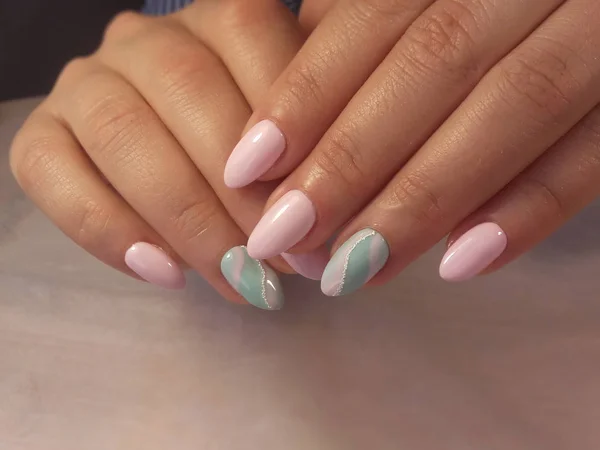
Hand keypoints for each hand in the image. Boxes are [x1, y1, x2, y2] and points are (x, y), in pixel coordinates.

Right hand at [10, 1, 328, 309]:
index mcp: (219, 21)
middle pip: (186, 85)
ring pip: (121, 131)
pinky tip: (163, 274)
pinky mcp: (40, 130)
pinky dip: (108, 230)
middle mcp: (146, 39)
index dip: (284, 129)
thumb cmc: (248, 161)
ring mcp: (86, 79)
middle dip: (237, 189)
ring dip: (184, 218)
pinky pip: (51, 171)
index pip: (250, 41)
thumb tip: (314, 246)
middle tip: (273, 260)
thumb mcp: (288, 150)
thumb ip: (303, 168)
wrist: (176, 164)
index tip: (309, 218)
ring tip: (231, 279)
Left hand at [226, 0, 599, 295]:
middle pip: (435, 64)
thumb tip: (281, 108)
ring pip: (514, 105)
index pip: (375, 18)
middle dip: (353, 159)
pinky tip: (461, 264)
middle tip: (286, 236)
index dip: (307, 93)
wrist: (577, 5)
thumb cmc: (484, 9)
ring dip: (426, 198)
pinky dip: (530, 208)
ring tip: (356, 269)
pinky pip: (595, 152)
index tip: (247, 169)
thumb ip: (362, 36)